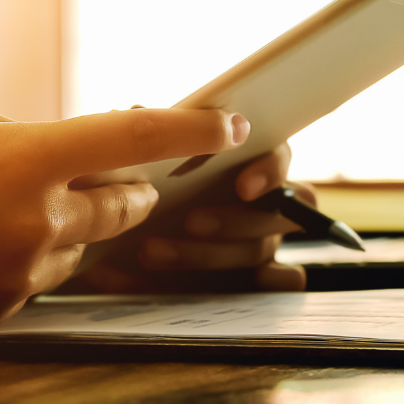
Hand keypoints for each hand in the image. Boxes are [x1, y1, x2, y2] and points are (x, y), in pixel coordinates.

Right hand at [0, 100, 250, 334]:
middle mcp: (33, 224)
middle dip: (131, 190)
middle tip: (125, 179)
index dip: (191, 128)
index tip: (229, 123)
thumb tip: (71, 156)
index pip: (135, 139)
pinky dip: (20, 266)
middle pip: (124, 208)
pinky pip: (34, 288)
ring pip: (79, 253)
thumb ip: (26, 138)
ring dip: (65, 232)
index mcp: (27, 161)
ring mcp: (14, 279)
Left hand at [77, 143, 312, 293]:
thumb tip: (137, 113)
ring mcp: (262, 242)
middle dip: (232, 220)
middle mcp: (265, 203)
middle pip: (274, 212)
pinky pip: (278, 284)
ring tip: (154, 251)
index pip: (279, 157)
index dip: (268, 170)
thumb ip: (149, 138)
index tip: (243, 185)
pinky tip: (228, 290)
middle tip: (190, 221)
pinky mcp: (253, 279)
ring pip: (260, 249)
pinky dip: (262, 286)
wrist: (124, 243)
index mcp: (249, 163)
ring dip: (211, 252)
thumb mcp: (143, 161)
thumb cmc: (147, 188)